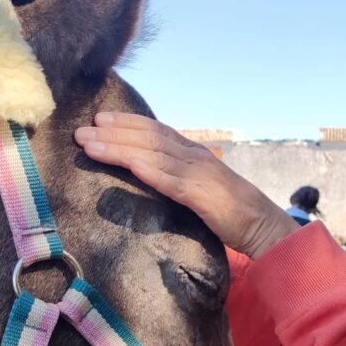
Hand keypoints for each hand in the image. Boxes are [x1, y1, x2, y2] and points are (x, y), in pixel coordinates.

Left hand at [74, 113, 298, 258]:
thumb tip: (154, 171)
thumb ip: (181, 176)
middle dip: (113, 133)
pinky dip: (150, 171)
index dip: (127, 123)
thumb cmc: (233, 211)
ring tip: (91, 144)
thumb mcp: (203, 186)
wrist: (264, 226)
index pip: (157, 130)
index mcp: (195, 153)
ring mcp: (199, 174)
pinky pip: (172, 181)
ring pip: (153, 155)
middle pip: (149, 137)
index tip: (100, 119)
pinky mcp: (202, 196)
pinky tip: (130, 164)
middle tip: (81, 131)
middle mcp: (195, 157)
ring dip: (119, 148)